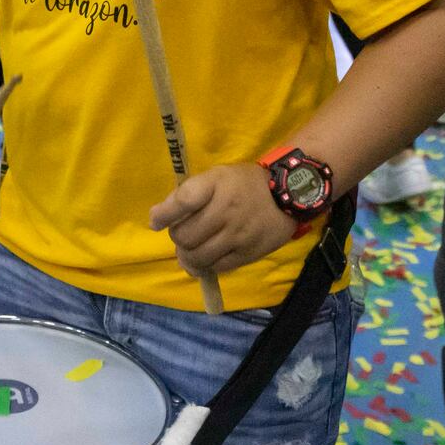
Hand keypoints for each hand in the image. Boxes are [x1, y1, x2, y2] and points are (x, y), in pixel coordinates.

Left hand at [150, 163, 298, 277]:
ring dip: (187, 256)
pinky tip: (205, 259)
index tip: (156, 221)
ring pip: (198, 256)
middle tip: (183, 234)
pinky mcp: (248, 253)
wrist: (288, 195)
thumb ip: (188, 193)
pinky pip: (217, 267)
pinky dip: (205, 266)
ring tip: (191, 249)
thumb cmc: (245, 184)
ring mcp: (238, 235)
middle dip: (177, 237)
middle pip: (185, 236)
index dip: (164, 214)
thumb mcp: (217, 176)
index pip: (183, 200)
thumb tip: (157, 218)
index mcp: (216, 185)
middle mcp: (226, 211)